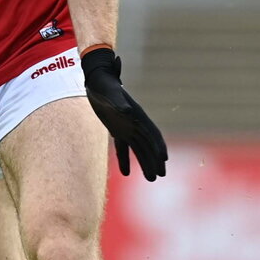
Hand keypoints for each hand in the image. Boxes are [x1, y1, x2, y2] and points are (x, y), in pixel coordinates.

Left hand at [81, 48, 167, 181]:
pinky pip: (123, 147)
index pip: (151, 132)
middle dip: (154, 160)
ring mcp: (126, 126)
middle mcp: (134, 122)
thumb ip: (118, 102)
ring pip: (138, 148)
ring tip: (150, 178)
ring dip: (144, 163)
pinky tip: (126, 173)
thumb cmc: (104, 84)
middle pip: (147, 144)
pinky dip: (125, 159)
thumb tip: (127, 111)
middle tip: (160, 176)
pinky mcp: (116, 129)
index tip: (163, 159)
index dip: (158, 145)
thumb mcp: (110, 93)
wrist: (96, 80)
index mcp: (137, 114)